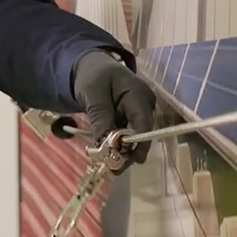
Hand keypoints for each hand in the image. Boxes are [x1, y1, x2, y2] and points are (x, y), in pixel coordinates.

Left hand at [72, 49, 155, 173]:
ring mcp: (139, 112)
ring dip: (122, 151)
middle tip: (113, 169)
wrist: (92, 67)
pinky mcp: (131, 118)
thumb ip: (100, 117)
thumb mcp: (93, 94)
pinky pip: (127, 134)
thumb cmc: (93, 76)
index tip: (127, 161)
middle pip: (141, 133)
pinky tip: (108, 154)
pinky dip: (117, 144)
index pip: (143, 123)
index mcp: (139, 94)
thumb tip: (105, 145)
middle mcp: (144, 105)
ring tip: (108, 165)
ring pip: (133, 137)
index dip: (138, 144)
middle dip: (128, 152)